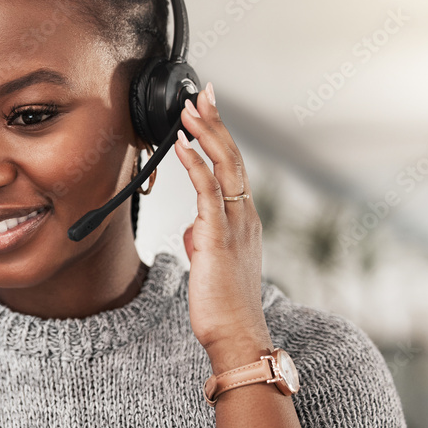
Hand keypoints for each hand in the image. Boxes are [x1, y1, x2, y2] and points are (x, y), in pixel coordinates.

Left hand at [174, 82, 270, 355]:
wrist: (236, 335)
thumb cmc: (222, 304)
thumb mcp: (211, 263)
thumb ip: (204, 239)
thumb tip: (192, 227)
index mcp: (244, 220)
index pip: (233, 167)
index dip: (221, 137)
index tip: (207, 111)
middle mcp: (244, 216)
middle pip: (233, 157)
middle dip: (216, 122)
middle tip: (203, 92)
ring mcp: (235, 225)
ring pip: (224, 166)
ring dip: (206, 133)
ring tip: (190, 108)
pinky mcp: (218, 237)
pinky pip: (207, 191)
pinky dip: (195, 163)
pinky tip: (182, 143)